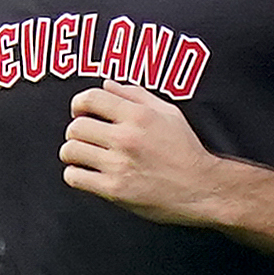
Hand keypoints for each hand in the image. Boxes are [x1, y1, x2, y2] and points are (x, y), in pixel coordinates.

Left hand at [61, 78, 224, 223]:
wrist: (202, 189)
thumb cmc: (187, 150)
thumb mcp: (169, 113)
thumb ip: (137, 95)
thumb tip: (107, 84)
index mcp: (138, 116)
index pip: (90, 98)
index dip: (78, 104)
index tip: (80, 112)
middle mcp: (126, 138)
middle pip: (76, 127)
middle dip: (75, 131)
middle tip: (84, 138)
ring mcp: (119, 165)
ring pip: (71, 151)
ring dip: (72, 153)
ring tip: (83, 156)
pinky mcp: (115, 190)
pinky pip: (75, 177)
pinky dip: (75, 175)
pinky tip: (86, 174)